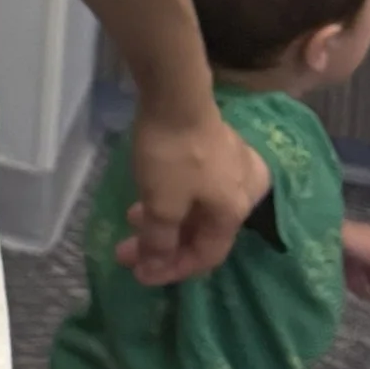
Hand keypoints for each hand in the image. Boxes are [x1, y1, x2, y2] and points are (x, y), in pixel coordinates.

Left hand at [118, 105, 270, 285]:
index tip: (140, 274)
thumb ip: (161, 239)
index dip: (173, 270)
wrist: (176, 94)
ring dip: (163, 222)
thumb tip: (157, 263)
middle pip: (201, 232)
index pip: (207, 255)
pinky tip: (146, 196)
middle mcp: (241, 193)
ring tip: (131, 222)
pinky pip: (194, 187)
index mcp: (234, 211)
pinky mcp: (214, 148)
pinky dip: (171, 199)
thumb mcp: (162, 204)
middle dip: (162, 246)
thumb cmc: (173, 155)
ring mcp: (231, 168)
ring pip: (196, 208)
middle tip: (127, 252)